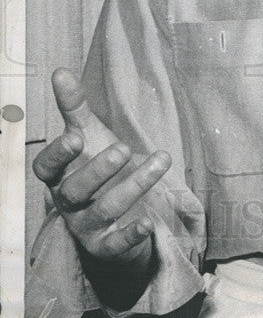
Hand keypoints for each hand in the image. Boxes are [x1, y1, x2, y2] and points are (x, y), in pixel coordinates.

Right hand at [32, 68, 171, 272]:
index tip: (76, 136)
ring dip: (134, 186)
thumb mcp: (89, 135)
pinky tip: (149, 223)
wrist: (118, 214)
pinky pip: (117, 245)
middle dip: (98, 170)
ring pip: (105, 210)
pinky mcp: (109, 246)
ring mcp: (87, 227)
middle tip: (123, 148)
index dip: (58, 155)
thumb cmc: (98, 167)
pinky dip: (131, 235)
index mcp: (60, 175)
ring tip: (161, 160)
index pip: (46, 169)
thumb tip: (59, 70)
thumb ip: (74, 107)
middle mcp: (69, 203)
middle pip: (75, 190)